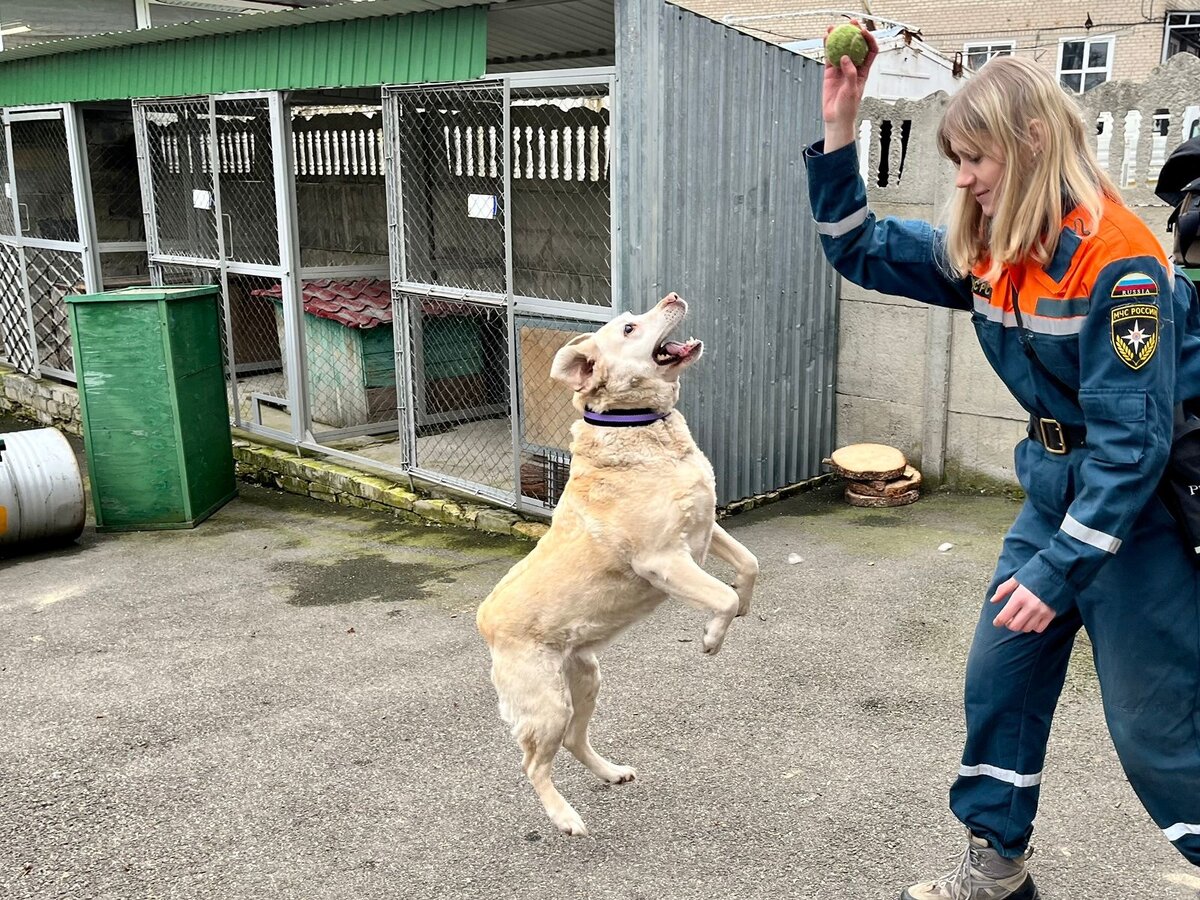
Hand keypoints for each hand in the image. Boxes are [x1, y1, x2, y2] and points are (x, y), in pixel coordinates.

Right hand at [822, 20, 878, 149]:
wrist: (836, 118)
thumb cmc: (848, 108)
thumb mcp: (852, 90)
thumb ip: (850, 73)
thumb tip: (845, 58)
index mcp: (863, 71)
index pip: (870, 51)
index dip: (868, 39)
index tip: (863, 32)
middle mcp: (853, 67)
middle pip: (855, 47)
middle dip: (853, 34)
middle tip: (850, 23)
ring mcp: (841, 69)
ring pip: (840, 50)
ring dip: (838, 38)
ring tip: (833, 29)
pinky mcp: (830, 73)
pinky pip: (829, 57)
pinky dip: (827, 48)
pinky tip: (825, 40)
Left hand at [990, 577, 1055, 632]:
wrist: (1056, 573)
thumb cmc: (1034, 575)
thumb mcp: (1016, 579)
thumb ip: (1003, 590)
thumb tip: (993, 600)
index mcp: (1019, 597)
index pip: (1004, 616)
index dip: (998, 622)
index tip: (996, 623)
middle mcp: (1030, 607)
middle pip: (1015, 626)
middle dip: (1009, 624)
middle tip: (1009, 619)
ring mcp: (1041, 612)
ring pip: (1026, 629)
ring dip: (1021, 626)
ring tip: (1020, 618)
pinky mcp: (1050, 615)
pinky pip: (1039, 629)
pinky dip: (1033, 626)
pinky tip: (1032, 620)